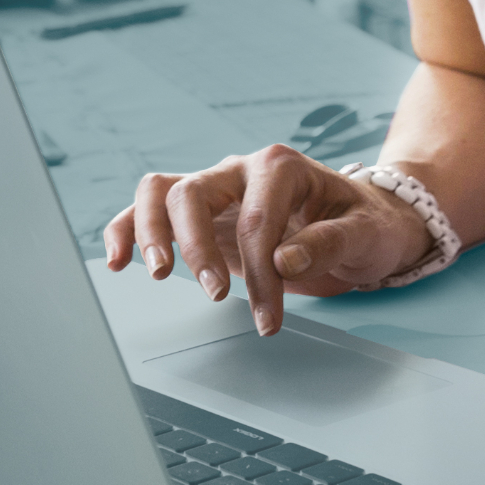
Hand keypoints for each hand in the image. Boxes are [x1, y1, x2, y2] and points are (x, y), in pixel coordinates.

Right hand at [99, 144, 434, 335]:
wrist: (365, 221)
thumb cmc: (367, 224)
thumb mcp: (366, 233)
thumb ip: (329, 243)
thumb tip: (285, 259)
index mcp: (281, 167)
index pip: (256, 218)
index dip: (259, 273)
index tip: (269, 317)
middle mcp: (240, 170)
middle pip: (193, 193)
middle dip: (197, 248)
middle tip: (214, 295)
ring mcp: (217, 189)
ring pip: (161, 192)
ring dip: (151, 232)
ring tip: (158, 274)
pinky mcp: (202, 214)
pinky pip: (151, 210)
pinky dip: (128, 229)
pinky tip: (117, 260)